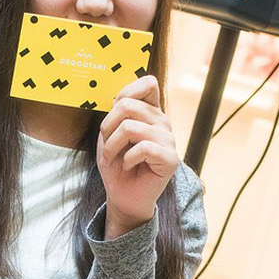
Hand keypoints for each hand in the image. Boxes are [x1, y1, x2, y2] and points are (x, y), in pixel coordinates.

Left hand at [97, 75, 179, 237]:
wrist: (123, 195)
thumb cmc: (116, 163)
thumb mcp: (109, 134)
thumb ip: (116, 113)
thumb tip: (119, 100)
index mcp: (150, 111)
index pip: (148, 82)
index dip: (127, 91)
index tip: (114, 111)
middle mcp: (162, 122)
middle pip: (127, 105)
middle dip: (107, 127)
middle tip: (107, 146)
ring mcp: (169, 139)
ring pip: (130, 128)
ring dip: (112, 146)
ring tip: (115, 158)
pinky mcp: (170, 159)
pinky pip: (142, 148)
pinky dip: (127, 159)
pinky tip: (129, 166)